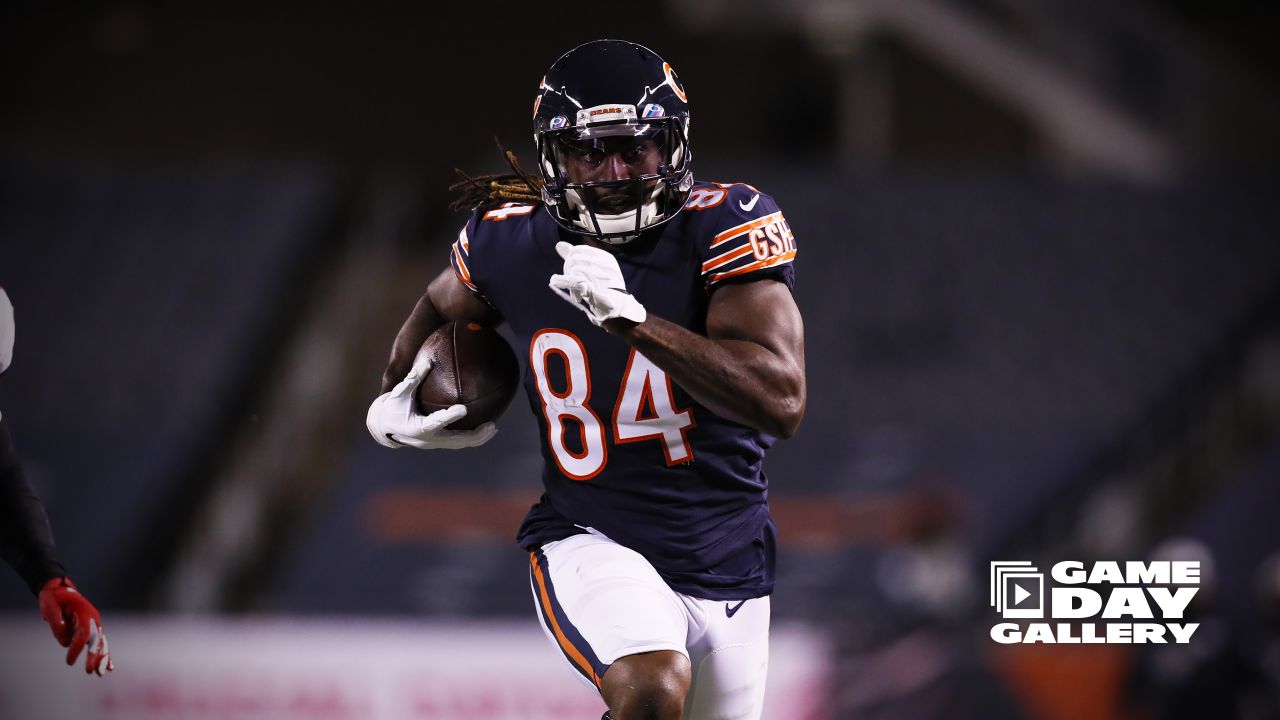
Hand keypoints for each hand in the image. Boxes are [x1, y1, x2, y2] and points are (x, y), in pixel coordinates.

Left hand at [38, 577, 111, 675]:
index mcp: (84, 612)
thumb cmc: (54, 598)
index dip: (77, 648)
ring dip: (103, 658)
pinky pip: (99, 643)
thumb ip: (57, 625)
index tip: (69, 662)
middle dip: (95, 656)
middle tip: (91, 671)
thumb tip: (66, 642)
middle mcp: (93, 618)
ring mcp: (94, 623)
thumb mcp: (50, 608)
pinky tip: (109, 666)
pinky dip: (104, 654)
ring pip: (101, 643)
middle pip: (96, 639)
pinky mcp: (92, 629)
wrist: (59, 590)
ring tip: (102, 673)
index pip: (83, 634)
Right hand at [365, 351, 496, 448]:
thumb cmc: (391, 408)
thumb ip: (413, 378)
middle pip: (456, 441)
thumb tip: (428, 358)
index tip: (464, 408)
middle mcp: (428, 439)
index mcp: (417, 428)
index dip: (449, 417)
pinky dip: (472, 436)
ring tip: (494, 428)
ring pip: (460, 444)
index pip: (436, 422)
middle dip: (474, 434)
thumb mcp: (398, 393)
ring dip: (477, 438)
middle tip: (491, 424)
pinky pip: (458, 441)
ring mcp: (434, 443)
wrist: (384, 427)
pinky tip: (485, 427)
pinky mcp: (438, 443)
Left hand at [549, 241, 645, 327]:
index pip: (578, 250)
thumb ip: (575, 257)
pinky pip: (573, 280)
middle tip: (572, 284)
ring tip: (576, 293)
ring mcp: (599, 275)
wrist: (617, 310)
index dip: (570, 260)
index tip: (572, 272)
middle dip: (569, 269)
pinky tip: (555, 280)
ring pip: (573, 269)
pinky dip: (561, 280)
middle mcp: (604, 264)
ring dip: (570, 282)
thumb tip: (559, 245)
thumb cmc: (605, 290)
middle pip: (574, 259)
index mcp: (605, 258)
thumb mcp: (592, 270)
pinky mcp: (592, 287)